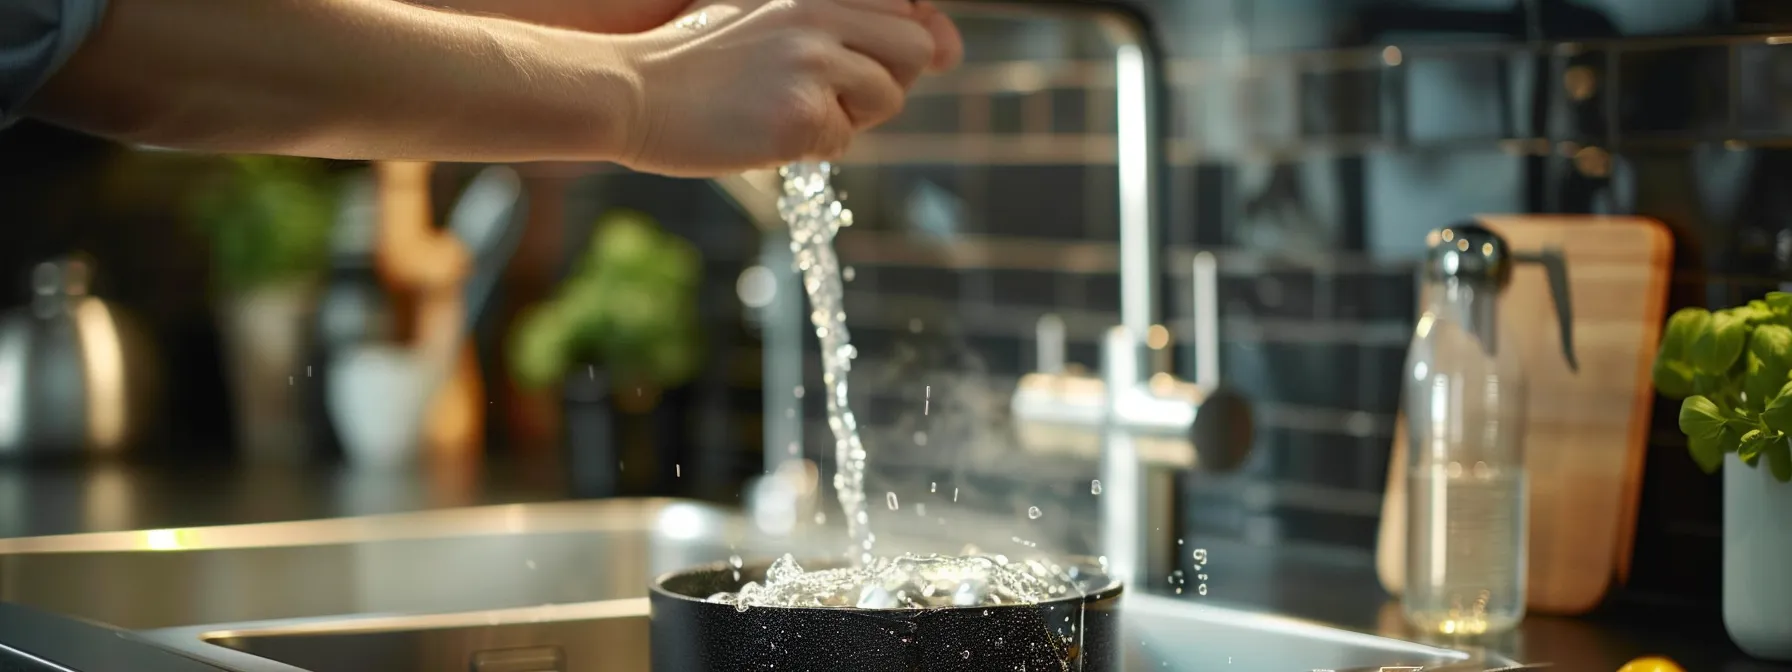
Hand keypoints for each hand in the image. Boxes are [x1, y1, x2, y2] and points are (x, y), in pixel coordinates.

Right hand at [611, 0, 962, 176]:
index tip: (867, 56)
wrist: (630, 92)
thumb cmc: (696, 56)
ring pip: (888, 97)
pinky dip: (812, 146)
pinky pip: (844, 140)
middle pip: (914, 47)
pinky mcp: (802, 116)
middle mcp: (820, 11)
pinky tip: (765, 130)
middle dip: (885, 76)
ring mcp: (813, 62)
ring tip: (790, 108)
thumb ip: (842, 15)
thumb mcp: (767, 8)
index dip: (896, 39)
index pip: (908, 6)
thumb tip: (947, 42)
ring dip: (851, 114)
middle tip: (829, 91)